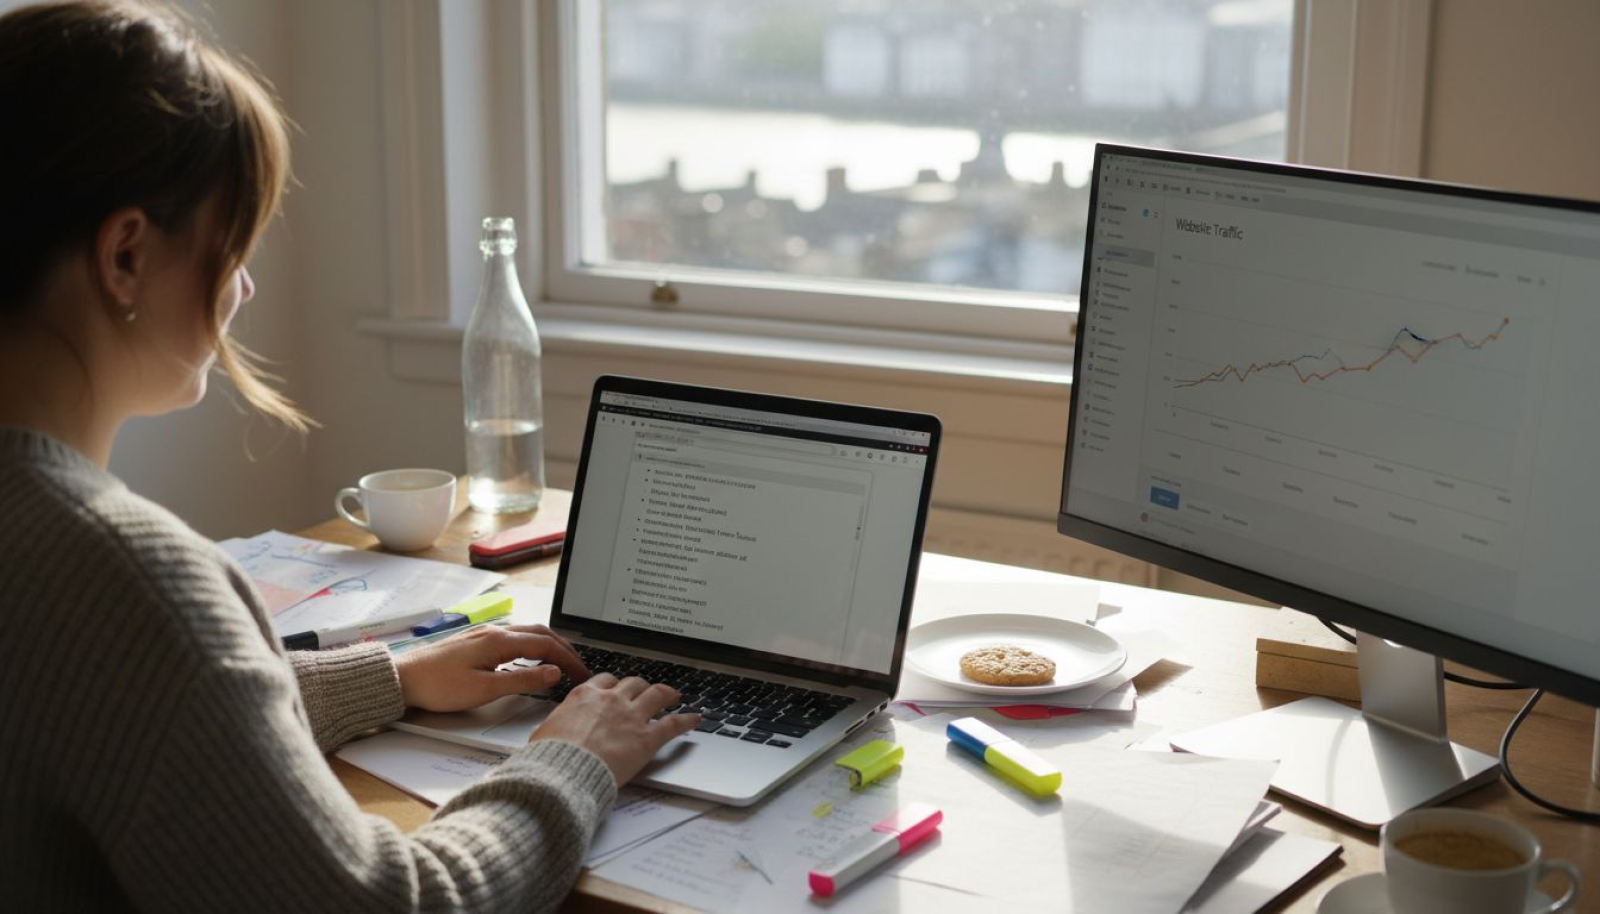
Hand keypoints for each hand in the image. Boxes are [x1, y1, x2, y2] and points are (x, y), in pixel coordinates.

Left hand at [393, 624, 589, 711]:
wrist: (402, 678)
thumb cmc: (438, 686)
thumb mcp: (484, 690)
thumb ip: (522, 681)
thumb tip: (553, 673)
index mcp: (500, 641)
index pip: (547, 646)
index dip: (569, 660)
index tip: (582, 675)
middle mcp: (495, 632)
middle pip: (541, 634)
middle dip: (564, 649)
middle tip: (579, 668)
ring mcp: (485, 634)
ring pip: (528, 632)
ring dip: (550, 645)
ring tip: (562, 661)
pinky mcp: (476, 640)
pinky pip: (515, 636)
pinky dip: (533, 645)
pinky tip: (531, 657)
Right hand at [532, 673, 700, 785]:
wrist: (563, 772)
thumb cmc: (550, 756)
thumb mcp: (543, 734)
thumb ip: (553, 727)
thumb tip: (546, 733)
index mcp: (585, 696)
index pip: (605, 680)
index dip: (615, 684)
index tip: (618, 688)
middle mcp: (611, 700)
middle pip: (633, 683)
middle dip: (641, 686)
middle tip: (647, 691)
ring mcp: (631, 717)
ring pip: (656, 694)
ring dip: (667, 693)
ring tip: (673, 696)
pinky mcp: (646, 738)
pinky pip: (672, 724)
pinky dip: (686, 720)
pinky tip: (694, 719)